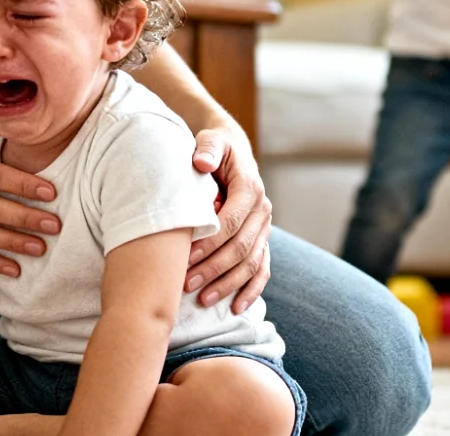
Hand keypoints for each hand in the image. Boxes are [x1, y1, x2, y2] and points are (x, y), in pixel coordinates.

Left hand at [185, 128, 271, 312]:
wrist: (231, 154)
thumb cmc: (214, 149)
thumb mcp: (211, 141)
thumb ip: (207, 149)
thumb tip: (201, 163)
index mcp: (250, 188)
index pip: (231, 221)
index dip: (210, 242)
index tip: (186, 258)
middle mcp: (262, 211)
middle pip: (241, 247)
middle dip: (214, 268)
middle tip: (187, 284)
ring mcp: (264, 229)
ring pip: (251, 263)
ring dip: (228, 284)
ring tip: (203, 300)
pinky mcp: (262, 241)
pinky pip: (262, 270)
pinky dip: (251, 290)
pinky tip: (236, 308)